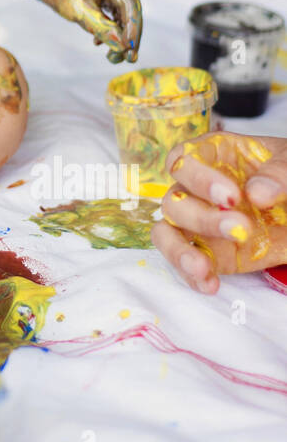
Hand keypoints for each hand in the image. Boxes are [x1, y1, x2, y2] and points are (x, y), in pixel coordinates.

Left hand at [0, 0, 141, 62]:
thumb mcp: (81, 12)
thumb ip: (102, 28)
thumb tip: (123, 48)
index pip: (131, 8)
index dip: (133, 32)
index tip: (130, 53)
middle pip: (132, 11)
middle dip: (129, 36)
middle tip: (128, 60)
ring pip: (125, 14)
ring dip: (120, 35)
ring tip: (112, 57)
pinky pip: (115, 12)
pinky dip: (110, 27)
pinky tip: (97, 42)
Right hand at [151, 131, 286, 293]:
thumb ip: (279, 172)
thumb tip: (258, 193)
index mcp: (214, 157)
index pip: (183, 160)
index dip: (198, 178)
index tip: (231, 196)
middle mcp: (198, 188)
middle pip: (174, 201)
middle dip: (203, 219)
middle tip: (241, 229)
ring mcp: (199, 222)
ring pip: (166, 233)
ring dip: (180, 251)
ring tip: (202, 268)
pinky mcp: (210, 251)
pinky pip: (186, 263)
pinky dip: (192, 276)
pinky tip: (210, 285)